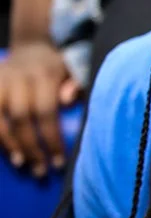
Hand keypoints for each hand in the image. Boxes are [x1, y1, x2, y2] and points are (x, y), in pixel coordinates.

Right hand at [0, 40, 78, 175]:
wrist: (32, 47)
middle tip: (40, 170)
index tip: (58, 162)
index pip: (46, 111)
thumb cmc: (58, 68)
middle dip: (31, 147)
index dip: (51, 139)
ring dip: (8, 145)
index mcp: (45, 75)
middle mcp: (19, 78)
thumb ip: (76, 85)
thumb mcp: (74, 72)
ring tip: (22, 163)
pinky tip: (4, 150)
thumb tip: (68, 101)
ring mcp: (0, 82)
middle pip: (21, 118)